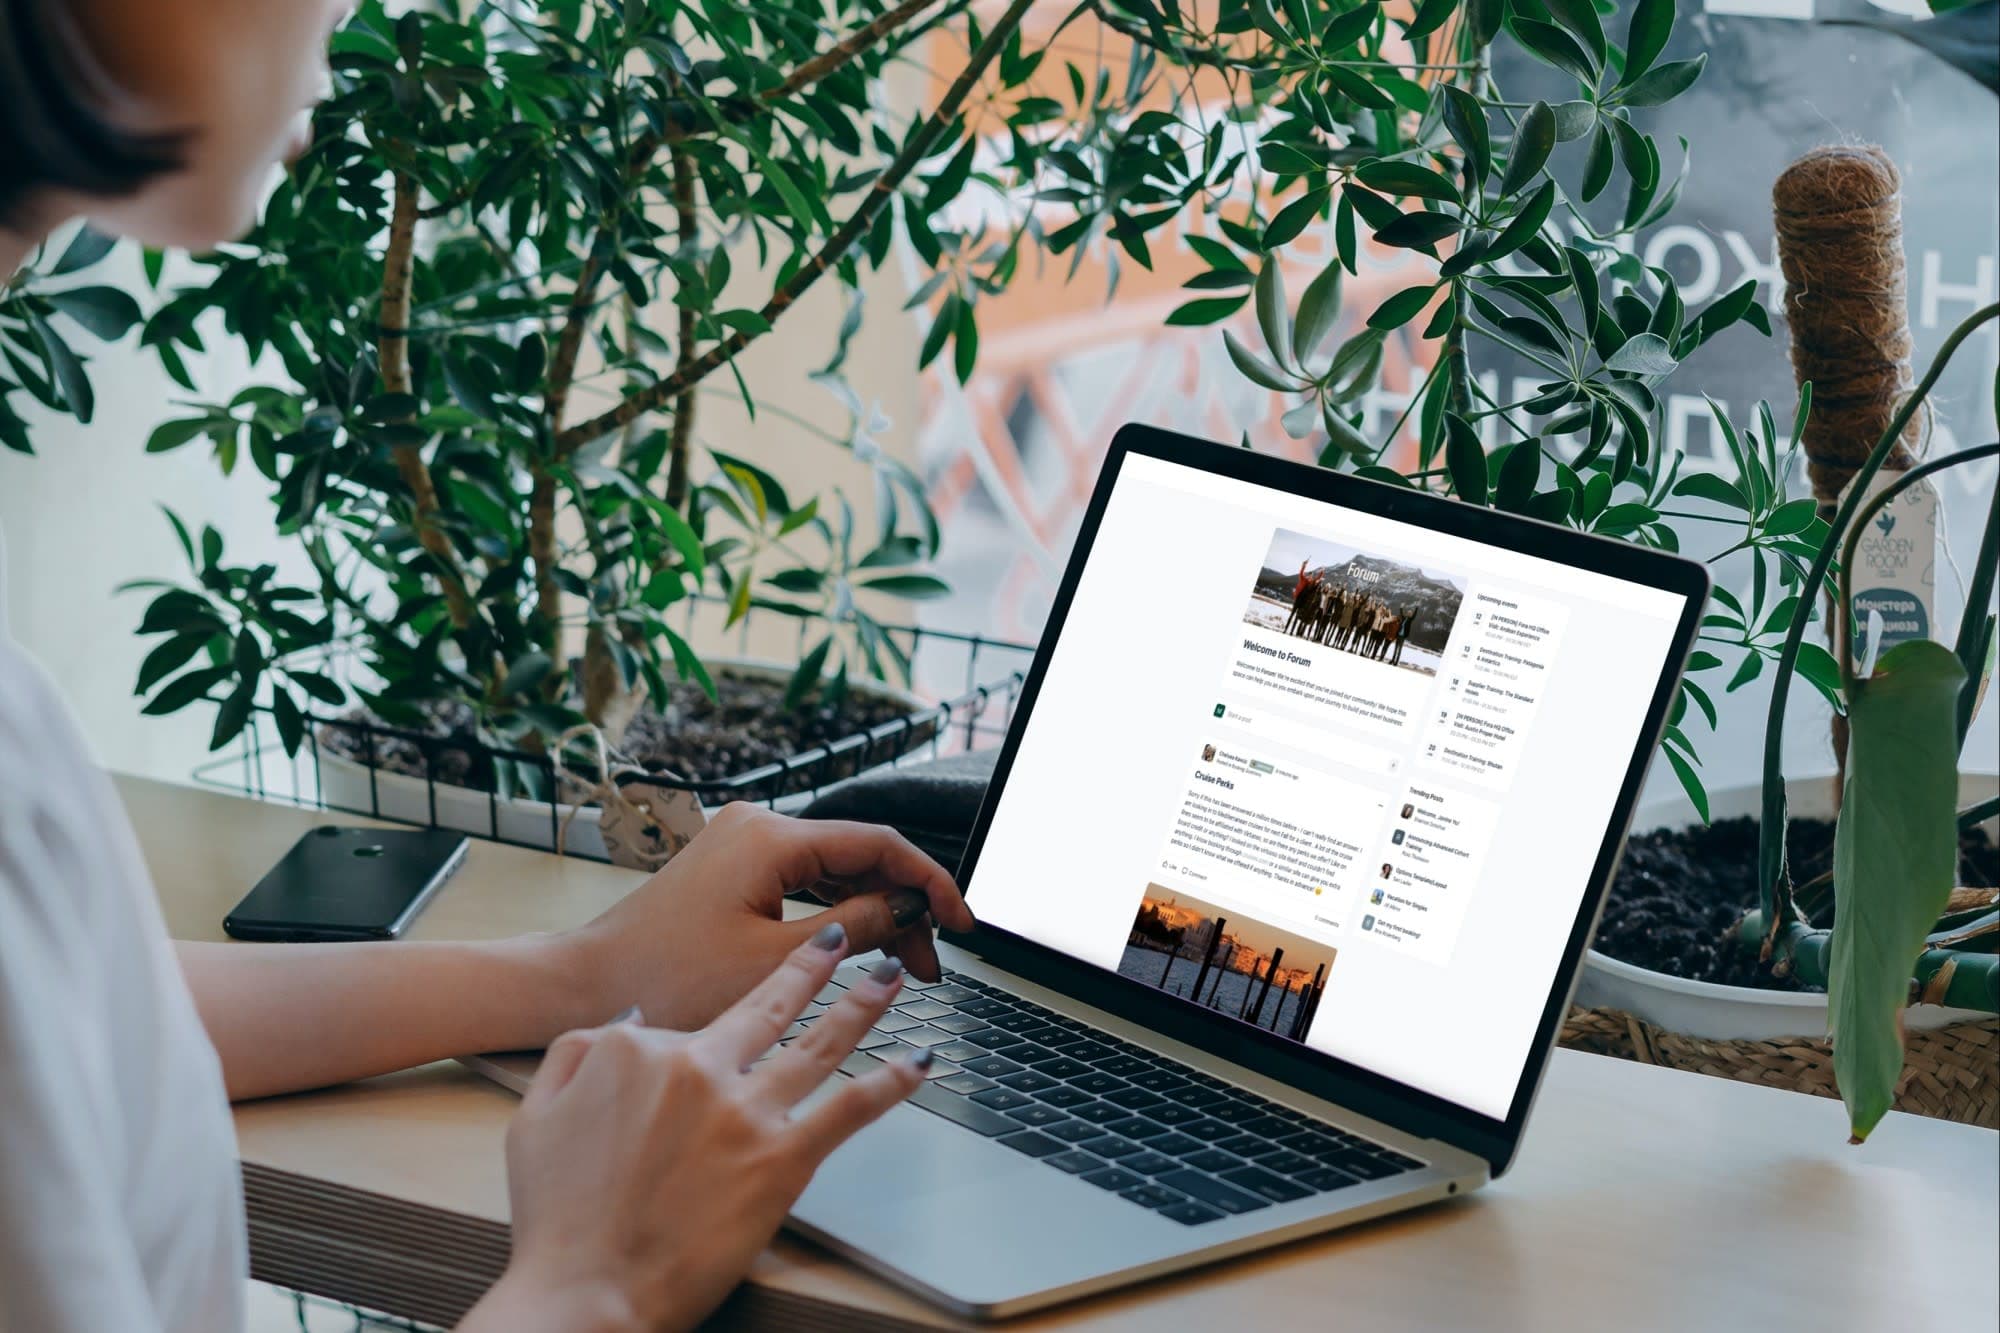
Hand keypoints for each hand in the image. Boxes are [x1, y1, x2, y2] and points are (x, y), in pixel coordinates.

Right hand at [465, 924, 924, 1332]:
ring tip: (891, 977)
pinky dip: (890, 1082)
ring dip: (862, 1004)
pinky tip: (917, 1064)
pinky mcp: (781, 1159)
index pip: (690, 1025)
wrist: (585, 1291)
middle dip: (814, 965)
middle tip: (842, 941)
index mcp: (638, 1049)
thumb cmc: (559, 1220)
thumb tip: (631, 1021)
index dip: (704, 1040)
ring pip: (820, 1042)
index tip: (721, 1037)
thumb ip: (576, 1054)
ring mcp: (745, 1111)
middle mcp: (699, 1067)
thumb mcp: (535, 1116)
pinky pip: (848, 1108)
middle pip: (770, 1004)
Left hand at [561, 803, 973, 1032]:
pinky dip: (836, 917)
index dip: (929, 882)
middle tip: (929, 966)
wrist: (586, 986)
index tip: (961, 922)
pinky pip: (804, 884)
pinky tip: (859, 952)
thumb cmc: (665, 979)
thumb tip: (907, 912)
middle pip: (859, 856)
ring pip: (834, 872)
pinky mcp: (733, 873)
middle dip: (903, 909)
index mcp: (771, 836)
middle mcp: (758, 827)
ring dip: (873, 916)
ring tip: (903, 968)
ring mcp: (743, 847)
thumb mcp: (775, 963)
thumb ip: (854, 929)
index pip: (878, 844)